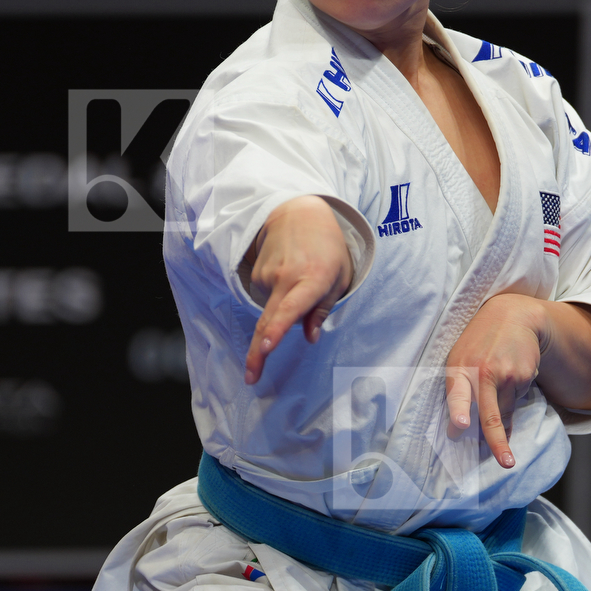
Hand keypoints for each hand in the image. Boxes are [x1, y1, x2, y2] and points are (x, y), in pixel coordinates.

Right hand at [242, 196, 352, 384]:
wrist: (298, 212)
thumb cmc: (327, 247)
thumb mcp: (339, 277)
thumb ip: (323, 309)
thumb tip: (310, 338)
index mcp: (312, 280)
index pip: (291, 309)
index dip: (276, 331)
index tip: (265, 348)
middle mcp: (286, 279)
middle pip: (267, 321)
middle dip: (257, 353)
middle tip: (251, 378)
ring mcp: (268, 276)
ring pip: (274, 309)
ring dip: (286, 306)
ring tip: (303, 279)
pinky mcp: (257, 275)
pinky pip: (269, 297)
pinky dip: (279, 295)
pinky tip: (289, 274)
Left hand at [444, 293, 547, 467]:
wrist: (513, 316)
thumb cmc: (480, 344)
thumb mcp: (462, 359)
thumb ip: (461, 391)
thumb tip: (469, 430)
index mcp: (459, 369)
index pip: (456, 394)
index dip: (459, 411)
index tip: (461, 426)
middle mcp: (482, 373)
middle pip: (490, 415)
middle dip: (497, 442)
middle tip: (505, 463)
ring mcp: (506, 374)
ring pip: (504, 411)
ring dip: (502, 410)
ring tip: (500, 378)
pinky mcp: (524, 375)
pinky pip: (517, 399)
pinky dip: (514, 394)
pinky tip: (511, 373)